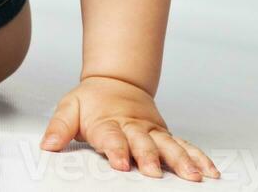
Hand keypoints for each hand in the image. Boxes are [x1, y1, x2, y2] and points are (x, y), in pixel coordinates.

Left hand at [40, 76, 219, 181]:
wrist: (115, 81)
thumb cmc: (92, 101)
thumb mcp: (69, 108)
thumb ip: (59, 127)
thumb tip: (47, 145)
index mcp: (108, 122)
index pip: (112, 137)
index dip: (116, 149)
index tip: (120, 162)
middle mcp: (133, 127)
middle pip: (143, 142)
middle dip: (149, 157)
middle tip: (155, 172)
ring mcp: (152, 131)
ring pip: (168, 145)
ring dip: (181, 160)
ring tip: (194, 176)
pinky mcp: (165, 135)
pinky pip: (184, 146)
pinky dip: (198, 157)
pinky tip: (210, 171)